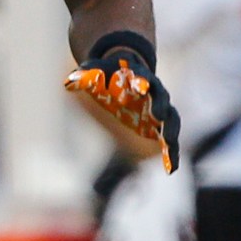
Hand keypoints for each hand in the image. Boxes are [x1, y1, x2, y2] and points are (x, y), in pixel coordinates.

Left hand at [64, 36, 181, 170]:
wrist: (128, 75)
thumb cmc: (111, 74)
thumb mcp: (97, 71)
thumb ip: (85, 76)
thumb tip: (68, 82)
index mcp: (139, 76)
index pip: (143, 78)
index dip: (142, 82)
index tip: (140, 86)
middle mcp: (155, 92)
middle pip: (162, 98)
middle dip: (160, 106)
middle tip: (158, 115)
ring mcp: (159, 109)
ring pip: (171, 120)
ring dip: (171, 132)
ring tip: (169, 145)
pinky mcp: (159, 126)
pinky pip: (169, 140)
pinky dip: (171, 153)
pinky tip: (171, 169)